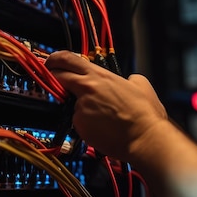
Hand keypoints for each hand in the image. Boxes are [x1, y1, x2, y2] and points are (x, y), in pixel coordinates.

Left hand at [45, 50, 166, 159]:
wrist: (144, 137)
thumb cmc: (145, 114)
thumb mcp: (139, 84)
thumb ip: (128, 78)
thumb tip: (127, 80)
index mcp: (100, 76)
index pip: (68, 59)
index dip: (55, 58)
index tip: (51, 61)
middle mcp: (87, 89)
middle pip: (58, 76)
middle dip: (53, 76)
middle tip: (54, 79)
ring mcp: (81, 108)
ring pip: (71, 103)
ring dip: (79, 106)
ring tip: (100, 116)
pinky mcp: (80, 125)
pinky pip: (78, 120)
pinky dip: (86, 123)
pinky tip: (101, 127)